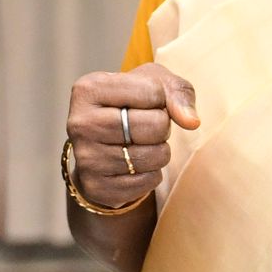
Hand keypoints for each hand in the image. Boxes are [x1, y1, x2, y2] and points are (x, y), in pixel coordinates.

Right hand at [62, 65, 199, 216]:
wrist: (103, 146)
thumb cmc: (132, 106)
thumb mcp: (153, 84)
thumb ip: (178, 92)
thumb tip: (191, 122)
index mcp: (88, 89)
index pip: (152, 91)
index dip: (161, 99)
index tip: (146, 103)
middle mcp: (80, 123)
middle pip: (155, 125)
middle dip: (162, 127)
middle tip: (148, 127)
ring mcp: (86, 158)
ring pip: (154, 156)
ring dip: (159, 152)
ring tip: (141, 145)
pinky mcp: (96, 187)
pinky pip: (148, 181)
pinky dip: (151, 174)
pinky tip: (134, 165)